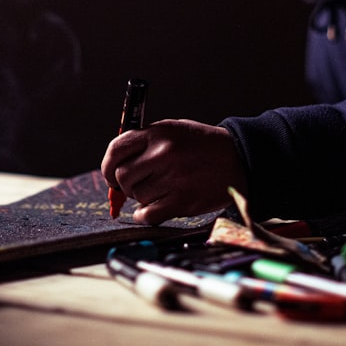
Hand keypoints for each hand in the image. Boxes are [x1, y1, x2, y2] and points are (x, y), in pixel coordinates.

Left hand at [100, 119, 245, 224]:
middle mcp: (164, 154)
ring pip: (137, 196)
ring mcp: (174, 178)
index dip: (107, 166)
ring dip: (142, 198)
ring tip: (159, 191)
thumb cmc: (202, 145)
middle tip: (138, 185)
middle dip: (125, 184)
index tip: (110, 175)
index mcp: (159, 133)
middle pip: (122, 176)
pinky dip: (145, 215)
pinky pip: (148, 215)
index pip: (116, 149)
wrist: (238, 158)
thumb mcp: (173, 131)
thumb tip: (114, 168)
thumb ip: (145, 144)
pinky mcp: (183, 201)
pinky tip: (154, 209)